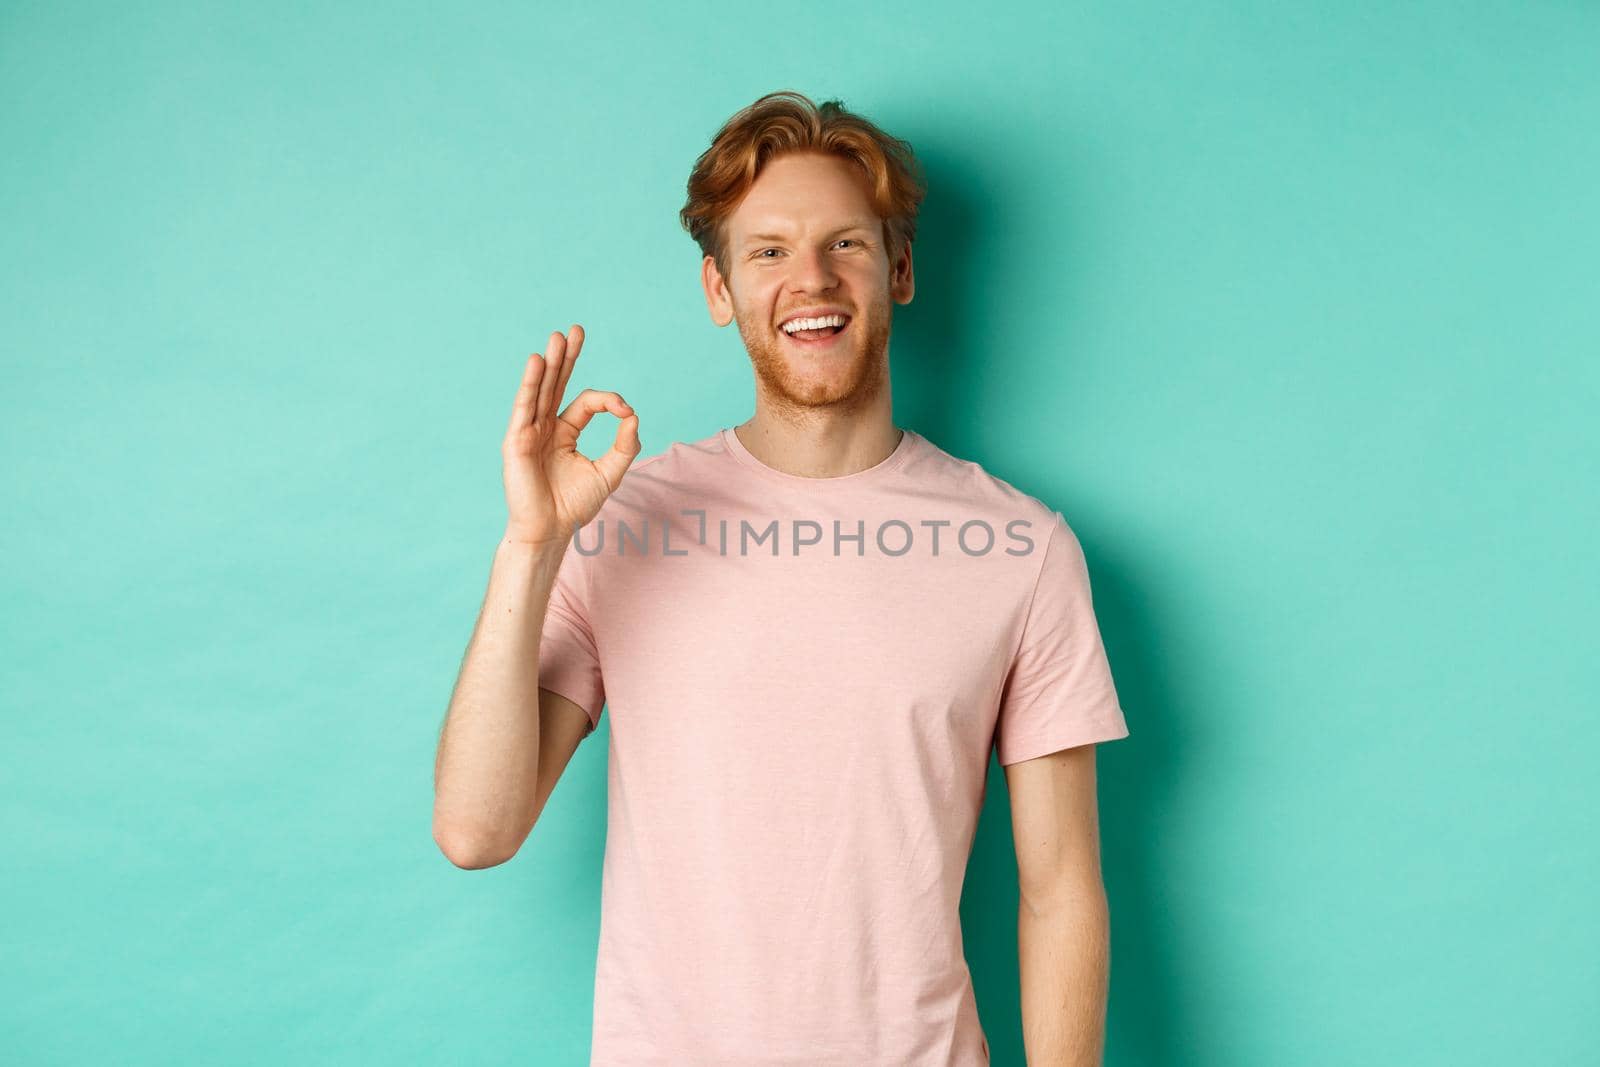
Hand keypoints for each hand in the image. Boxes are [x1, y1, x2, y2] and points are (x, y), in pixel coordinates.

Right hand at [501, 324, 639, 545]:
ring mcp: (529, 432)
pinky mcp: (517, 441)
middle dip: (567, 357)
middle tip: (576, 330)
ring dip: (548, 363)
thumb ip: (625, 446)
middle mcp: (545, 427)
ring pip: (540, 390)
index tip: (625, 411)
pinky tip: (536, 362)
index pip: (586, 402)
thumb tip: (634, 416)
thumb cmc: (574, 506)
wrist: (549, 531)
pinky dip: (530, 384)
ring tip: (557, 337)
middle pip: (557, 384)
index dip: (609, 401)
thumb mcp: (609, 473)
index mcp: (565, 432)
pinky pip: (524, 407)